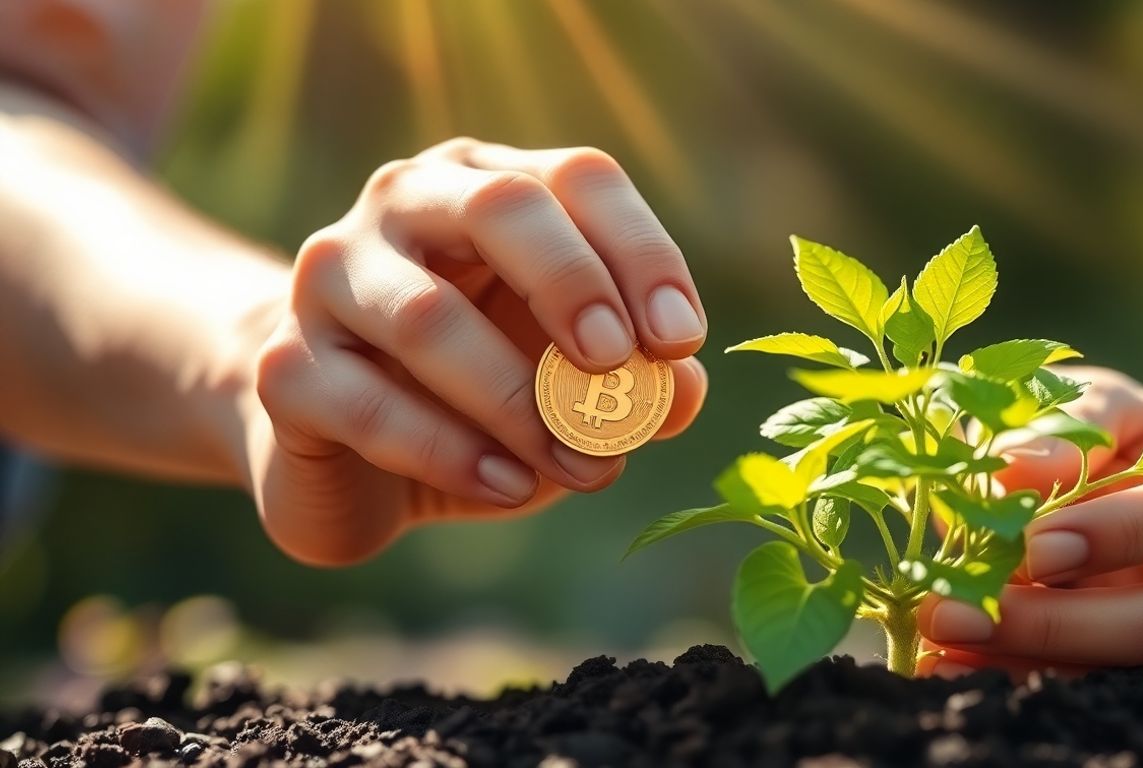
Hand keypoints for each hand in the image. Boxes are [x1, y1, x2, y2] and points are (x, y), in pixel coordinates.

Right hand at [242, 138, 708, 565]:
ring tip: (584, 465)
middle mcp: (404, 208)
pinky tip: (510, 485)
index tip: (680, 339)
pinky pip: (366, 403)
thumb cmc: (477, 400)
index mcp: (487, 188)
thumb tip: (684, 390)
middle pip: (496, 209)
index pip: (575, 178)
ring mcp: (330, 279)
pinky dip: (449, 450)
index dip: (639, 251)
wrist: (335, 448)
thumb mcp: (566, 385)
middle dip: (571, 284)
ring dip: (518, 400)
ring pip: (426, 317)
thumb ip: (632, 379)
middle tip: (616, 363)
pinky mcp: (286, 366)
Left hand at [916, 367, 1142, 709]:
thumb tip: (1014, 471)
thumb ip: (1061, 428)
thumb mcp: (1086, 406)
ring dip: (1032, 668)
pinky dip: (1033, 689)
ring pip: (1142, 679)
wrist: (1116, 483)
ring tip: (943, 645)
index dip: (1116, 533)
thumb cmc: (1103, 432)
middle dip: (1054, 625)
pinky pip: (1118, 703)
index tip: (1031, 547)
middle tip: (954, 614)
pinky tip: (961, 667)